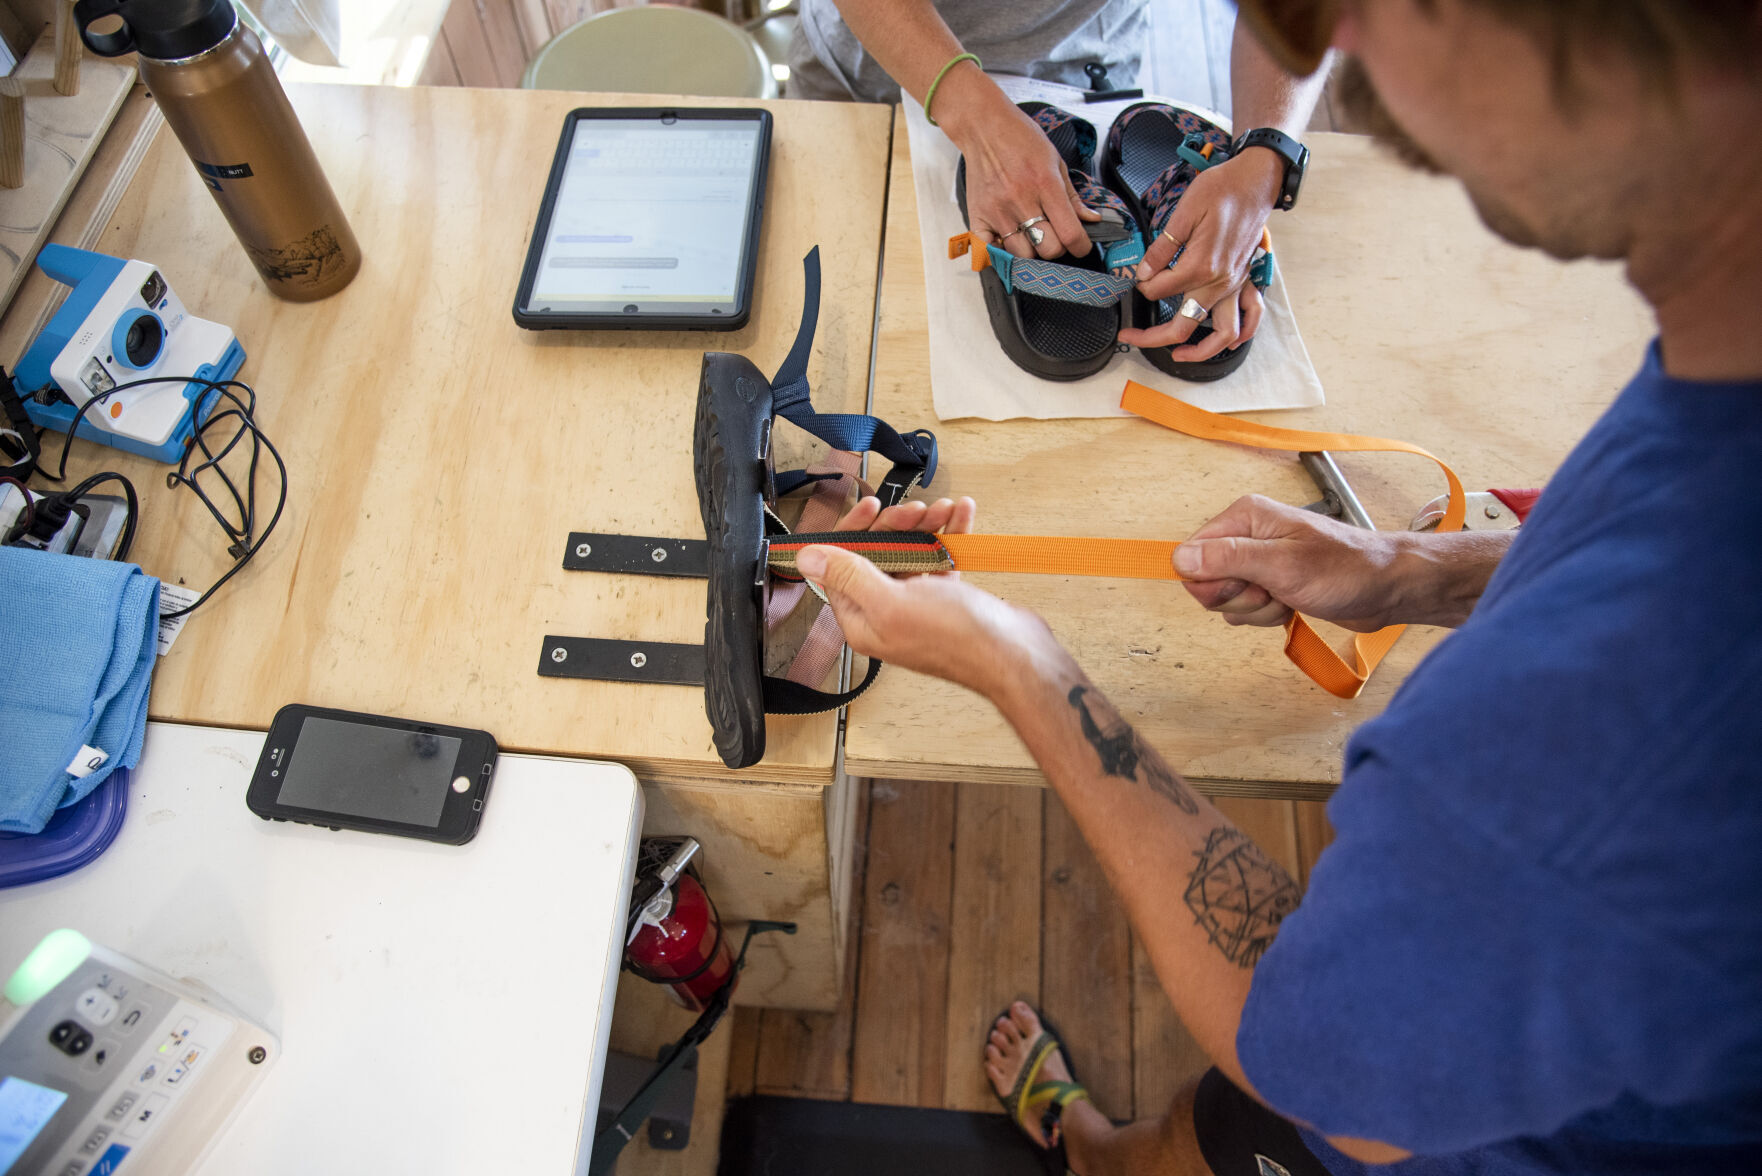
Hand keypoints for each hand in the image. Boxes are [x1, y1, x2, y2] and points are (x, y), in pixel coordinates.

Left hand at [795, 495, 1068, 697]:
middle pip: (877, 555)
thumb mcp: (892, 601)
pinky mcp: (946, 598)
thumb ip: (849, 576)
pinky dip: (950, 535)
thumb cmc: (957, 638)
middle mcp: (885, 612)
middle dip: (896, 526)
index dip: (854, 534)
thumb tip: (807, 558)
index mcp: (863, 619)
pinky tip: (961, 516)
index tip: (871, 509)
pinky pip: (940, 558)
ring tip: (943, 509)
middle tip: (914, 511)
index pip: (840, 569)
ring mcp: (917, 605)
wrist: (1014, 655)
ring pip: (911, 552)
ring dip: (926, 525)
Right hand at [935, 67, 1101, 261]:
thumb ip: (1072, 196)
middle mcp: (1021, 200)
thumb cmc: (1021, 139)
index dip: (1081, 246)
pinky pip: (990, 251)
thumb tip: (1091, 219)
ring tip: (1031, 235)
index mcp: (1045, 184)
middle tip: (1055, 236)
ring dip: (1031, 250)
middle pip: (1047, 249)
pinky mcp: (978, 216)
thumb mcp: (1056, 161)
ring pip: (1022, 254)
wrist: (984, 127)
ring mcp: (997, 211)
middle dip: (1057, 248)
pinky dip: (1001, 252)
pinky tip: (1008, 240)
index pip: (1070, 233)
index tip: (1080, 245)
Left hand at [1117, 148, 1282, 361]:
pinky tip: (1224, 341)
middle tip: (1131, 336)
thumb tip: (1144, 272)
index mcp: (1200, 266)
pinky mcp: (1246, 281)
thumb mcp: (1184, 211)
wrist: (1256, 181)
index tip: (1136, 277)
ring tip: (1178, 355)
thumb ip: (1162, 247)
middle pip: (1183, 326)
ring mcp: (1235, 285)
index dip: (1141, 286)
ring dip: (1200, 351)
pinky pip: (1250, 317)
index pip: (1158, 291)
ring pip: (1222, 334)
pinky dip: (1240, 335)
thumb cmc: (1222, 189)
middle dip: (1151, 337)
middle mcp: (1219, 283)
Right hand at [1174, 495, 1408, 631]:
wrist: (1388, 587)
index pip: (1191, 554)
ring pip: (1227, 599)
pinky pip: (1246, 608)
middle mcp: (1247, 535)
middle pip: (1207, 580)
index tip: (1245, 584)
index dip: (1211, 581)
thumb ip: (1228, 558)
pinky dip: (1266, 614)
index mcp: (1245, 517)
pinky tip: (1291, 604)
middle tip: (1271, 590)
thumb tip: (1179, 558)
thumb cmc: (1346, 569)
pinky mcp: (1271, 582)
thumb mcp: (1282, 564)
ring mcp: (1259, 560)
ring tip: (1288, 596)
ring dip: (1255, 609)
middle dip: (1237, 597)